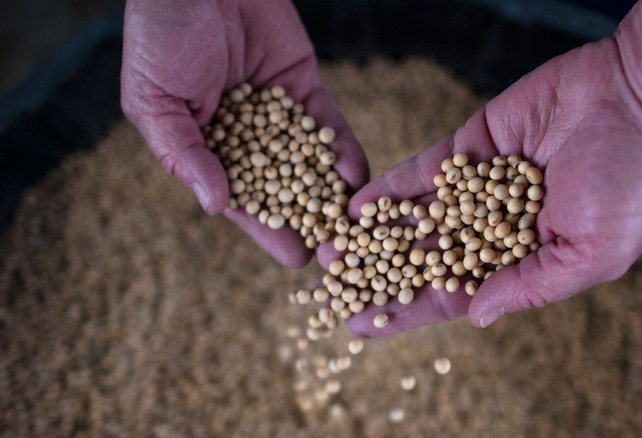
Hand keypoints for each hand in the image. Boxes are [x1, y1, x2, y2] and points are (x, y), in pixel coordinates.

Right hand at [121, 0, 367, 266]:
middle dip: (313, 223)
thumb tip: (216, 207)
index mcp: (209, 153)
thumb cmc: (160, 38)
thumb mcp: (155, 101)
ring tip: (359, 224)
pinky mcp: (305, 90)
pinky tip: (356, 174)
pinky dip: (343, 149)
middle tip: (341, 255)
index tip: (297, 258)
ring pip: (314, 164)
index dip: (271, 230)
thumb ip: (184, 154)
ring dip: (336, 194)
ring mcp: (281, 118)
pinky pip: (329, 127)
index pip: (246, 202)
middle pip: (288, 193)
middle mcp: (249, 143)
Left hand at [340, 39, 641, 335]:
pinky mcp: (471, 146)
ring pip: (416, 217)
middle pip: (424, 258)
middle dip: (379, 273)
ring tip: (329, 250)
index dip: (408, 311)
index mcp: (520, 261)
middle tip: (332, 286)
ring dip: (373, 234)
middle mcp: (491, 228)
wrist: (641, 101)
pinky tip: (356, 205)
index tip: (362, 325)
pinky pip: (422, 172)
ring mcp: (477, 187)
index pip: (453, 295)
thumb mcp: (592, 254)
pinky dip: (391, 188)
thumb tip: (476, 318)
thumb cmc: (630, 185)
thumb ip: (530, 285)